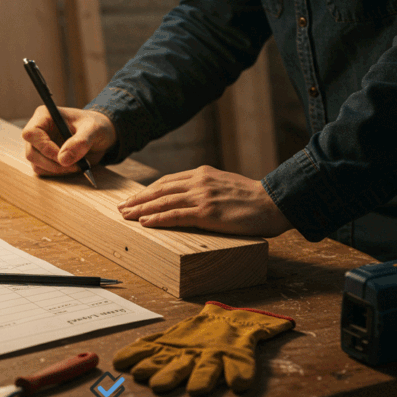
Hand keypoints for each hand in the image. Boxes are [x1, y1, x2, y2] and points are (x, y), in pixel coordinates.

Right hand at [21, 107, 116, 175]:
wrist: (100, 135)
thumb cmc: (96, 125)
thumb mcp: (93, 129)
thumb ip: (80, 142)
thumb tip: (63, 159)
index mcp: (45, 116)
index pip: (31, 133)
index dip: (44, 147)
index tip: (62, 156)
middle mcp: (38, 131)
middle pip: (31, 152)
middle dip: (52, 163)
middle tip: (74, 165)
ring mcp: (39, 146)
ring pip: (36, 164)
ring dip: (56, 170)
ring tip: (77, 165)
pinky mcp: (44, 159)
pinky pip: (44, 171)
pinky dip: (57, 174)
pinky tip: (72, 167)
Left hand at [118, 165, 290, 237]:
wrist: (274, 201)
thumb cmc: (253, 198)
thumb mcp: (225, 185)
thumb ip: (207, 188)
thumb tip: (192, 199)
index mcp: (202, 173)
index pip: (167, 181)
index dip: (148, 191)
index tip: (135, 199)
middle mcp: (199, 181)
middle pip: (160, 190)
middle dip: (138, 200)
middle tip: (121, 208)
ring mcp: (202, 196)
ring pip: (163, 202)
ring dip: (142, 210)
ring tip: (126, 216)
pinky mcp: (207, 212)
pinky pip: (176, 215)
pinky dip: (158, 219)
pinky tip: (145, 222)